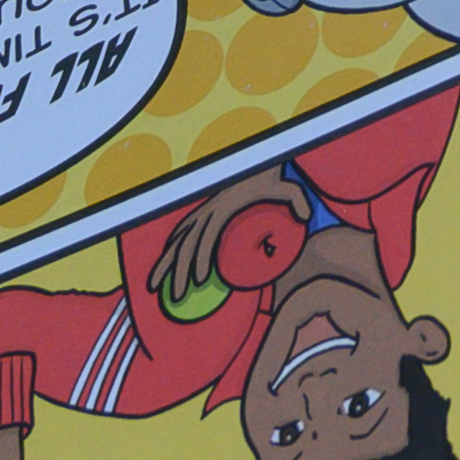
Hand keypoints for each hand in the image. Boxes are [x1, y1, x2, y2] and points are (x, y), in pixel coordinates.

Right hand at [146, 167, 307, 308]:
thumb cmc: (271, 180)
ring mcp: (200, 212)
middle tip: (177, 297)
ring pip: (176, 240)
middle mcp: (207, 210)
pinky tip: (161, 269)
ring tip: (155, 289)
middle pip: (186, 243)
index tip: (199, 280)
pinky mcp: (199, 215)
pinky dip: (168, 251)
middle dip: (178, 271)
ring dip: (164, 265)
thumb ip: (298, 198)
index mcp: (223, 207)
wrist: (255, 162)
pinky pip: (178, 233)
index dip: (200, 256)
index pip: (207, 235)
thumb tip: (305, 217)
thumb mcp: (288, 187)